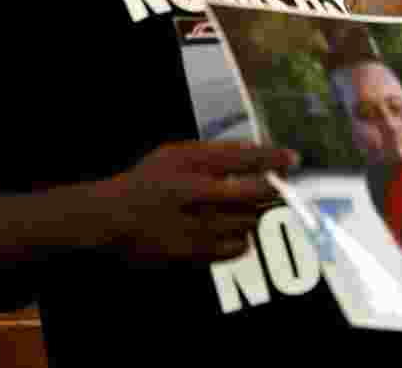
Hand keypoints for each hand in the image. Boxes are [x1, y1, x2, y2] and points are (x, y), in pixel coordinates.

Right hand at [93, 140, 297, 263]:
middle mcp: (192, 193)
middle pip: (253, 193)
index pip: (243, 157)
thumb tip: (257, 149)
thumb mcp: (175, 153)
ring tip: (262, 207)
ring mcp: (192, 225)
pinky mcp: (191, 252)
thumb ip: (215, 151)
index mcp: (189, 163)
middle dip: (276, 190)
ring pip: (248, 220)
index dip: (273, 158)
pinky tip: (239, 229)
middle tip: (285, 189)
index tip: (293, 159)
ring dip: (261, 214)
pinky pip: (236, 247)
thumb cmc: (148, 181)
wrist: (108, 218)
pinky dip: (244, 238)